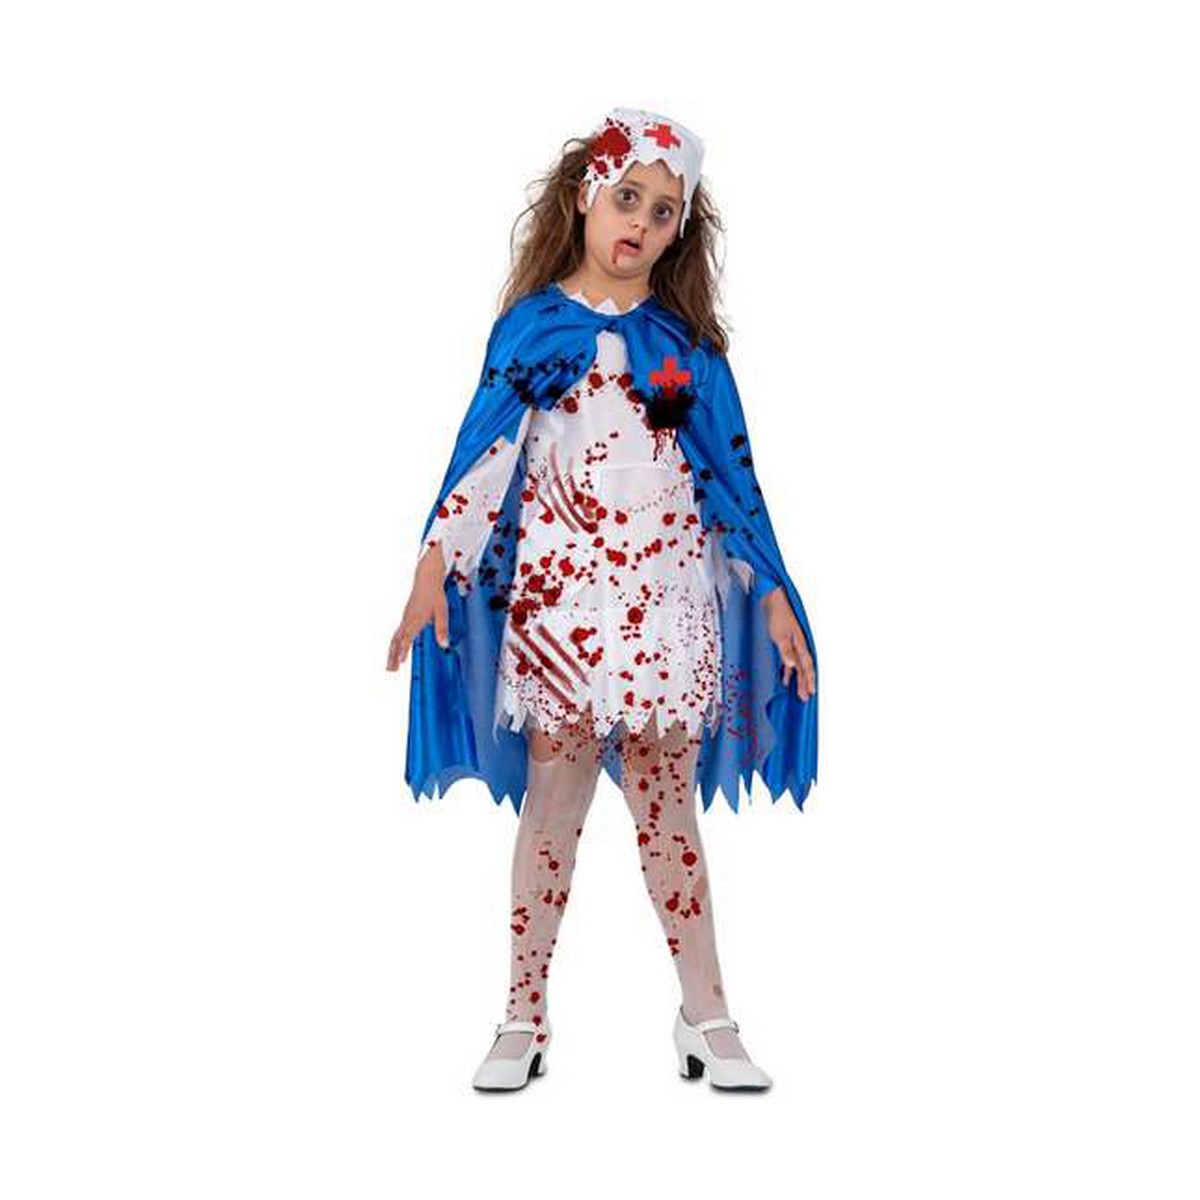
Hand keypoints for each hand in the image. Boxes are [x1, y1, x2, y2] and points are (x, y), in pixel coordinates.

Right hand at [386, 542, 449, 669]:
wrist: (426, 578)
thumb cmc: (435, 594)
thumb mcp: (442, 611)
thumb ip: (442, 629)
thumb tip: (444, 645)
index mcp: (415, 621)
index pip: (406, 639)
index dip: (403, 651)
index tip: (400, 663)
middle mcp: (407, 621)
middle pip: (396, 641)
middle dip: (392, 656)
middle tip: (390, 671)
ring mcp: (405, 619)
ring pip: (395, 638)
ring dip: (392, 652)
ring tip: (391, 665)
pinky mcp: (406, 617)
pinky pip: (397, 633)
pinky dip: (394, 644)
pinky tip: (398, 650)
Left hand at [763, 586, 815, 699]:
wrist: (774, 601)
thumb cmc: (778, 616)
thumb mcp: (780, 635)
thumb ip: (786, 651)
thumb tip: (792, 666)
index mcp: (800, 644)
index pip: (806, 666)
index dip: (809, 680)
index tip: (811, 692)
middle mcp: (799, 646)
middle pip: (804, 668)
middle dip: (805, 683)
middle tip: (806, 697)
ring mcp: (793, 644)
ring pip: (798, 666)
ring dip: (798, 679)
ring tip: (798, 692)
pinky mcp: (785, 643)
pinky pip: (789, 661)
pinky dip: (787, 671)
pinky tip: (785, 679)